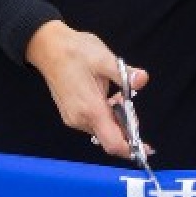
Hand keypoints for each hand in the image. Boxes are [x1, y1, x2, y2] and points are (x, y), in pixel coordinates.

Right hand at [26, 21, 141, 159]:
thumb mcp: (104, 58)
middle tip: (128, 100)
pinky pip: (94, 123)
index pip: (113, 143)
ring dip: (116, 119)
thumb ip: (124, 74)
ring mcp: (73, 118)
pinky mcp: (71, 114)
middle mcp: (80, 119)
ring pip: (103, 130)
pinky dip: (106, 115)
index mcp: (90, 109)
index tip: (148, 149)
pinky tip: (107, 97)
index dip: (132, 149)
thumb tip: (142, 79)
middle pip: (111, 137)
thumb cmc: (75, 51)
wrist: (47, 47)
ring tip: (117, 95)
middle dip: (127, 126)